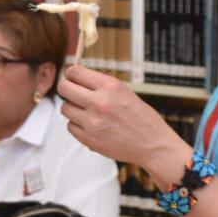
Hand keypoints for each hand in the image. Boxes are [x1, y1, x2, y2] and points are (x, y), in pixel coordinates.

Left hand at [57, 64, 188, 173]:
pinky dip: (77, 125)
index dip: (70, 73)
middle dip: (65, 89)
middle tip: (71, 92)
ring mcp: (93, 122)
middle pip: (64, 88)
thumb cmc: (141, 117)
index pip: (76, 72)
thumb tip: (75, 78)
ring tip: (86, 112)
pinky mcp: (90, 139)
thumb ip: (100, 85)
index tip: (71, 77)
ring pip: (65, 108)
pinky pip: (70, 126)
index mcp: (110, 86)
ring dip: (72, 108)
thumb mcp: (124, 92)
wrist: (153, 144)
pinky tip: (91, 125)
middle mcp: (100, 102)